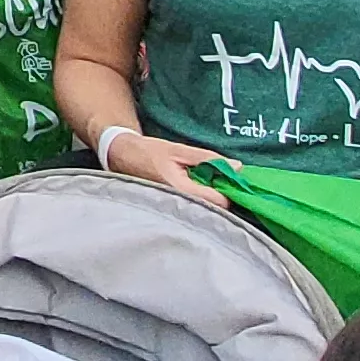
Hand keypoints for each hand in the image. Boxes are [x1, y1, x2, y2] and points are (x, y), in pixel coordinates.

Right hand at [92, 128, 229, 206]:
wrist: (122, 157)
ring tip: (206, 181)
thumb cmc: (149, 152)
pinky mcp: (174, 209)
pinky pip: (196, 207)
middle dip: (221, 195)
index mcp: (180, 190)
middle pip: (214, 209)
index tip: (232, 179)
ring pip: (205, 209)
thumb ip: (209, 159)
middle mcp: (178, 205)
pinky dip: (202, 198)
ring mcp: (175, 210)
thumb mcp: (180, 150)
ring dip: (212, 196)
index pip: (217, 201)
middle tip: (220, 179)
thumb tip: (238, 167)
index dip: (229, 190)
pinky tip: (197, 186)